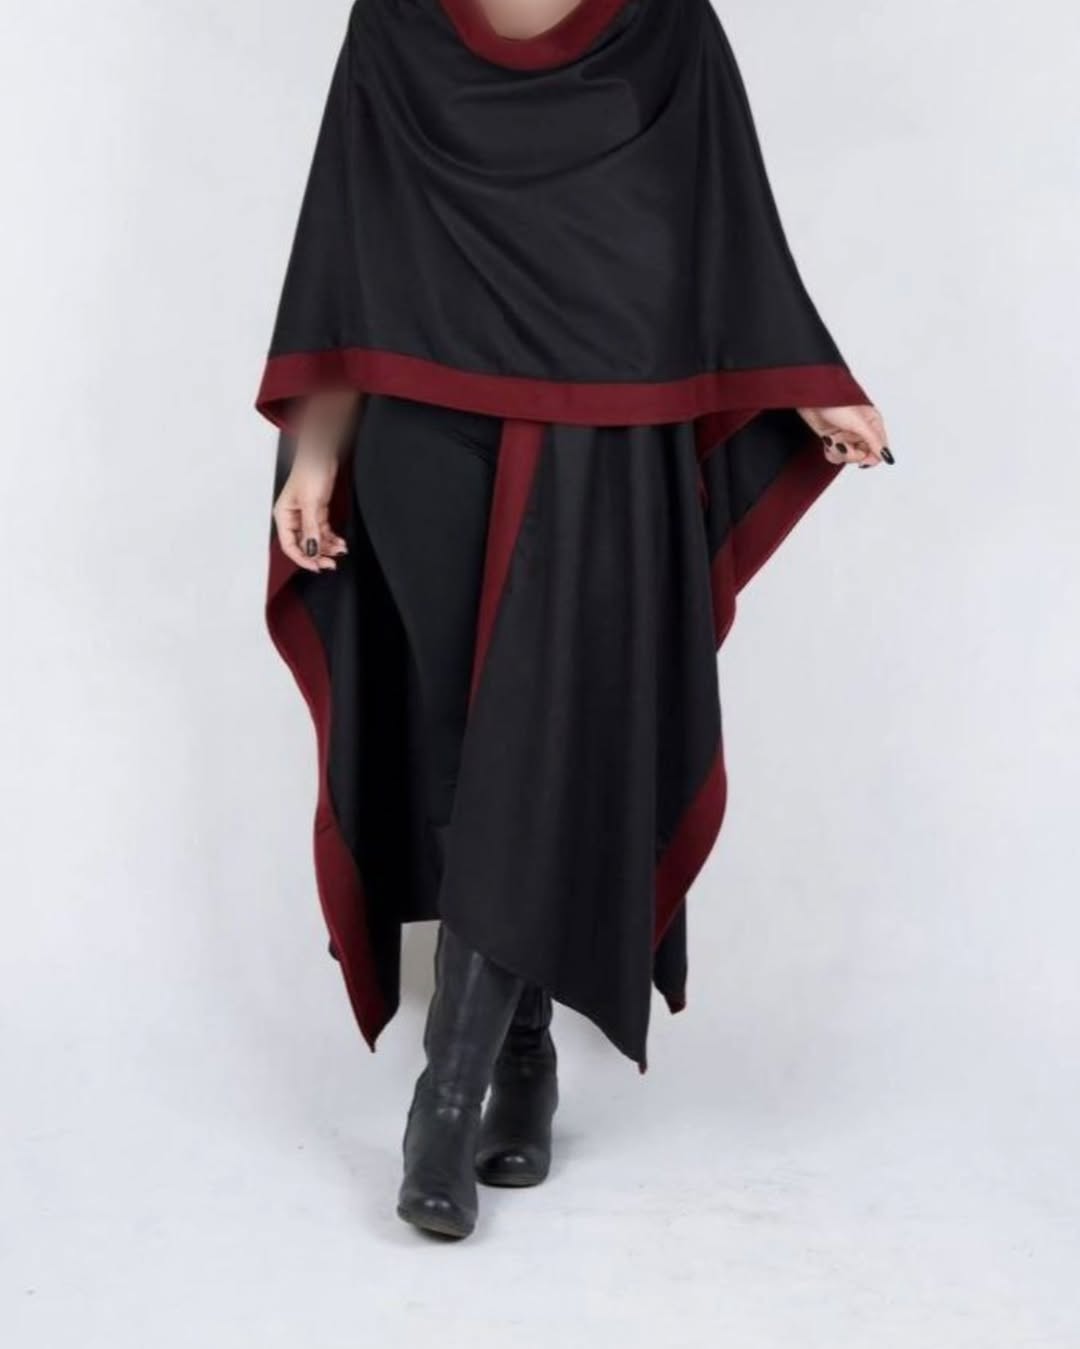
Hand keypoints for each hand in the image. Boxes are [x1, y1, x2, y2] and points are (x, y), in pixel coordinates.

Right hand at [272, 444, 347, 572]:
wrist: (322, 454)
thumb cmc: (310, 471)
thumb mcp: (311, 504)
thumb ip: (311, 529)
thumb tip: (311, 550)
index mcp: (283, 516)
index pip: (290, 546)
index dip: (303, 559)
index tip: (317, 566)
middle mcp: (293, 518)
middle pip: (303, 545)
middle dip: (317, 555)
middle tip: (331, 563)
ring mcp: (305, 516)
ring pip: (315, 540)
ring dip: (327, 547)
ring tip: (340, 550)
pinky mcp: (317, 511)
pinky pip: (323, 531)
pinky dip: (331, 538)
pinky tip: (339, 542)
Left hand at [797, 405, 893, 468]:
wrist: (811, 399)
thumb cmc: (836, 403)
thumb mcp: (859, 423)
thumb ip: (874, 441)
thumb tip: (887, 457)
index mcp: (873, 424)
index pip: (880, 451)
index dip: (870, 458)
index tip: (861, 459)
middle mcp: (862, 432)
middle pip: (863, 456)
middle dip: (850, 453)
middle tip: (841, 444)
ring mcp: (848, 436)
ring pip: (849, 458)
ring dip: (838, 451)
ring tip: (831, 439)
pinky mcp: (835, 440)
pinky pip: (837, 456)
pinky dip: (830, 452)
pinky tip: (827, 441)